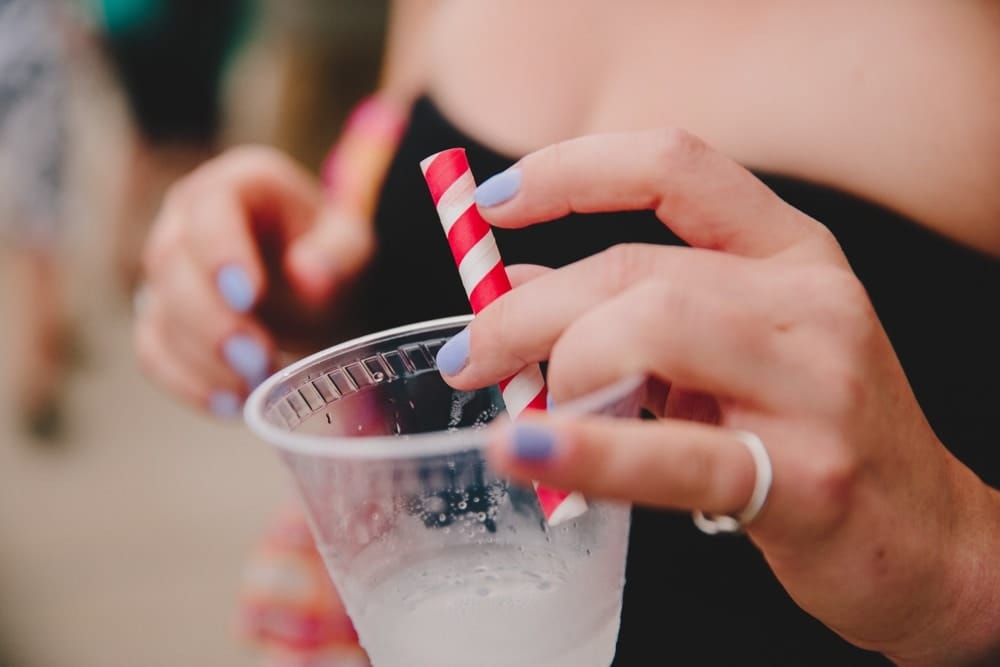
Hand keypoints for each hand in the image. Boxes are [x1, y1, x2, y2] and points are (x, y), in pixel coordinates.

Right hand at [134, 146, 374, 414]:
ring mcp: (168, 270)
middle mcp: (188, 220)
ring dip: (203, 360)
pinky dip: (187, 384)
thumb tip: (310, 276)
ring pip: (158, 313)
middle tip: (257, 361)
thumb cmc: (332, 253)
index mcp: (238, 184)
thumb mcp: (352, 244)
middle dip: (212, 320)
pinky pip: (154, 352)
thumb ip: (339, 252)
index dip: (220, 252)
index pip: (209, 208)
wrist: (319, 286)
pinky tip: (230, 406)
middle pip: (171, 264)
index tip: (248, 295)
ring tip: (257, 389)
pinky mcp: (162, 317)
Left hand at [438, 129, 999, 663]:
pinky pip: (675, 453)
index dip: (569, 171)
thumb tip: (511, 289)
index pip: (672, 166)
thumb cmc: (810, 433)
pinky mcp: (806, 476)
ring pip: (651, 327)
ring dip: (560, 368)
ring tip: (524, 420)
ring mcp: (815, 383)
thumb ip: (630, 313)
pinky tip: (527, 454)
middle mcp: (809, 299)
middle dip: (526, 311)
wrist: (930, 540)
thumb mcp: (731, 351)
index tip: (492, 202)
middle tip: (471, 358)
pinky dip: (589, 451)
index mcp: (791, 252)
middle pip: (635, 266)